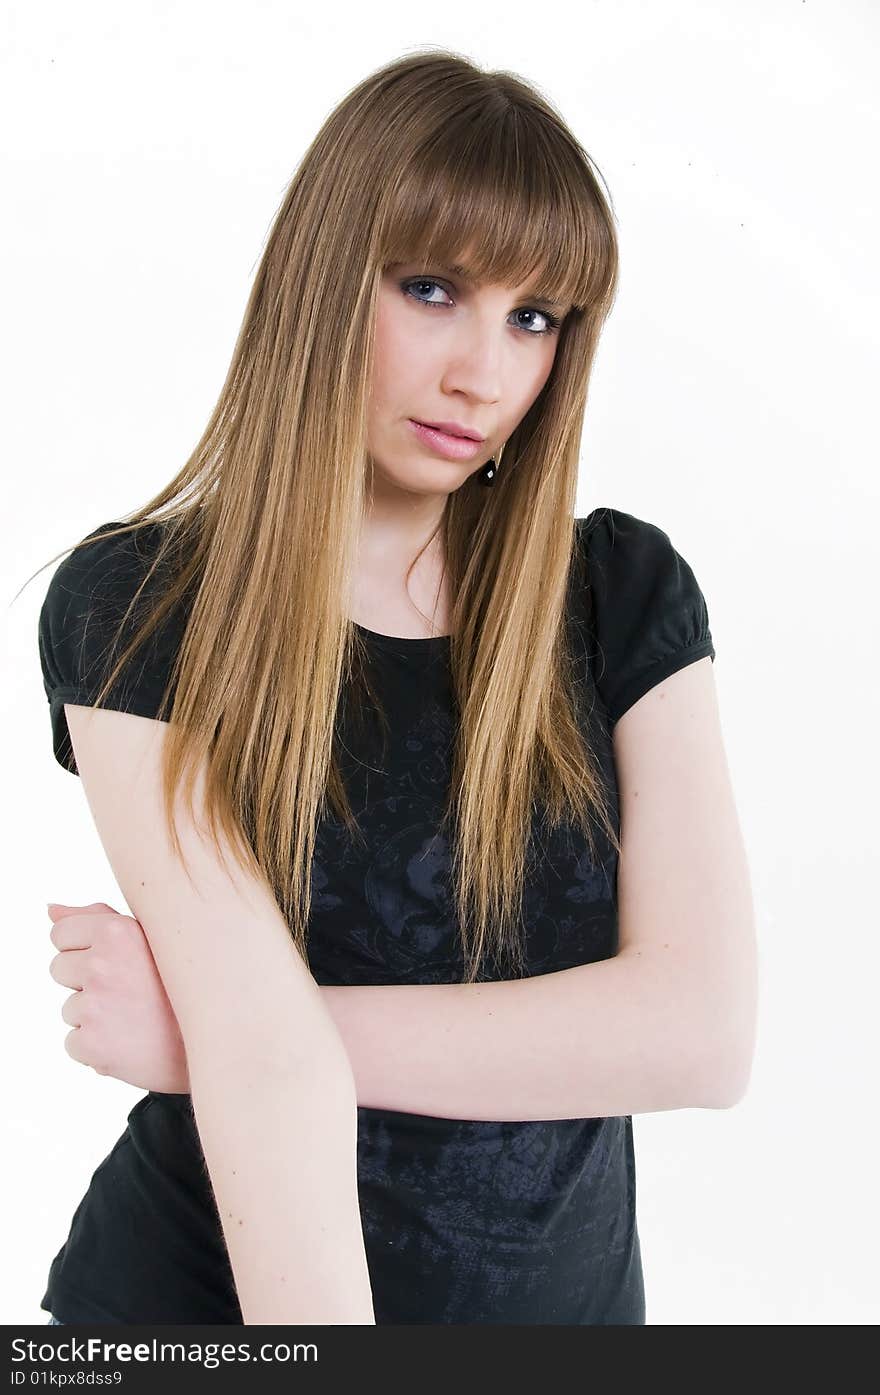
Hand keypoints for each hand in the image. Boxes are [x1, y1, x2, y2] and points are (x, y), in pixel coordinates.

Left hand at [47, 901, 189, 1093]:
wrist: (218, 1040)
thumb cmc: (183, 986)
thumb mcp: (150, 938)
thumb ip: (97, 918)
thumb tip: (51, 910)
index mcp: (117, 932)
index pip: (61, 933)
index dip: (83, 949)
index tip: (112, 962)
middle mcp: (102, 965)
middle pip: (59, 969)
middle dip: (85, 981)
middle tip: (128, 992)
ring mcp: (94, 1006)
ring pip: (70, 1008)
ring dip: (93, 1016)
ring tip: (135, 1018)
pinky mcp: (91, 1044)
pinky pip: (74, 1043)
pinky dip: (96, 1047)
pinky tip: (130, 1042)